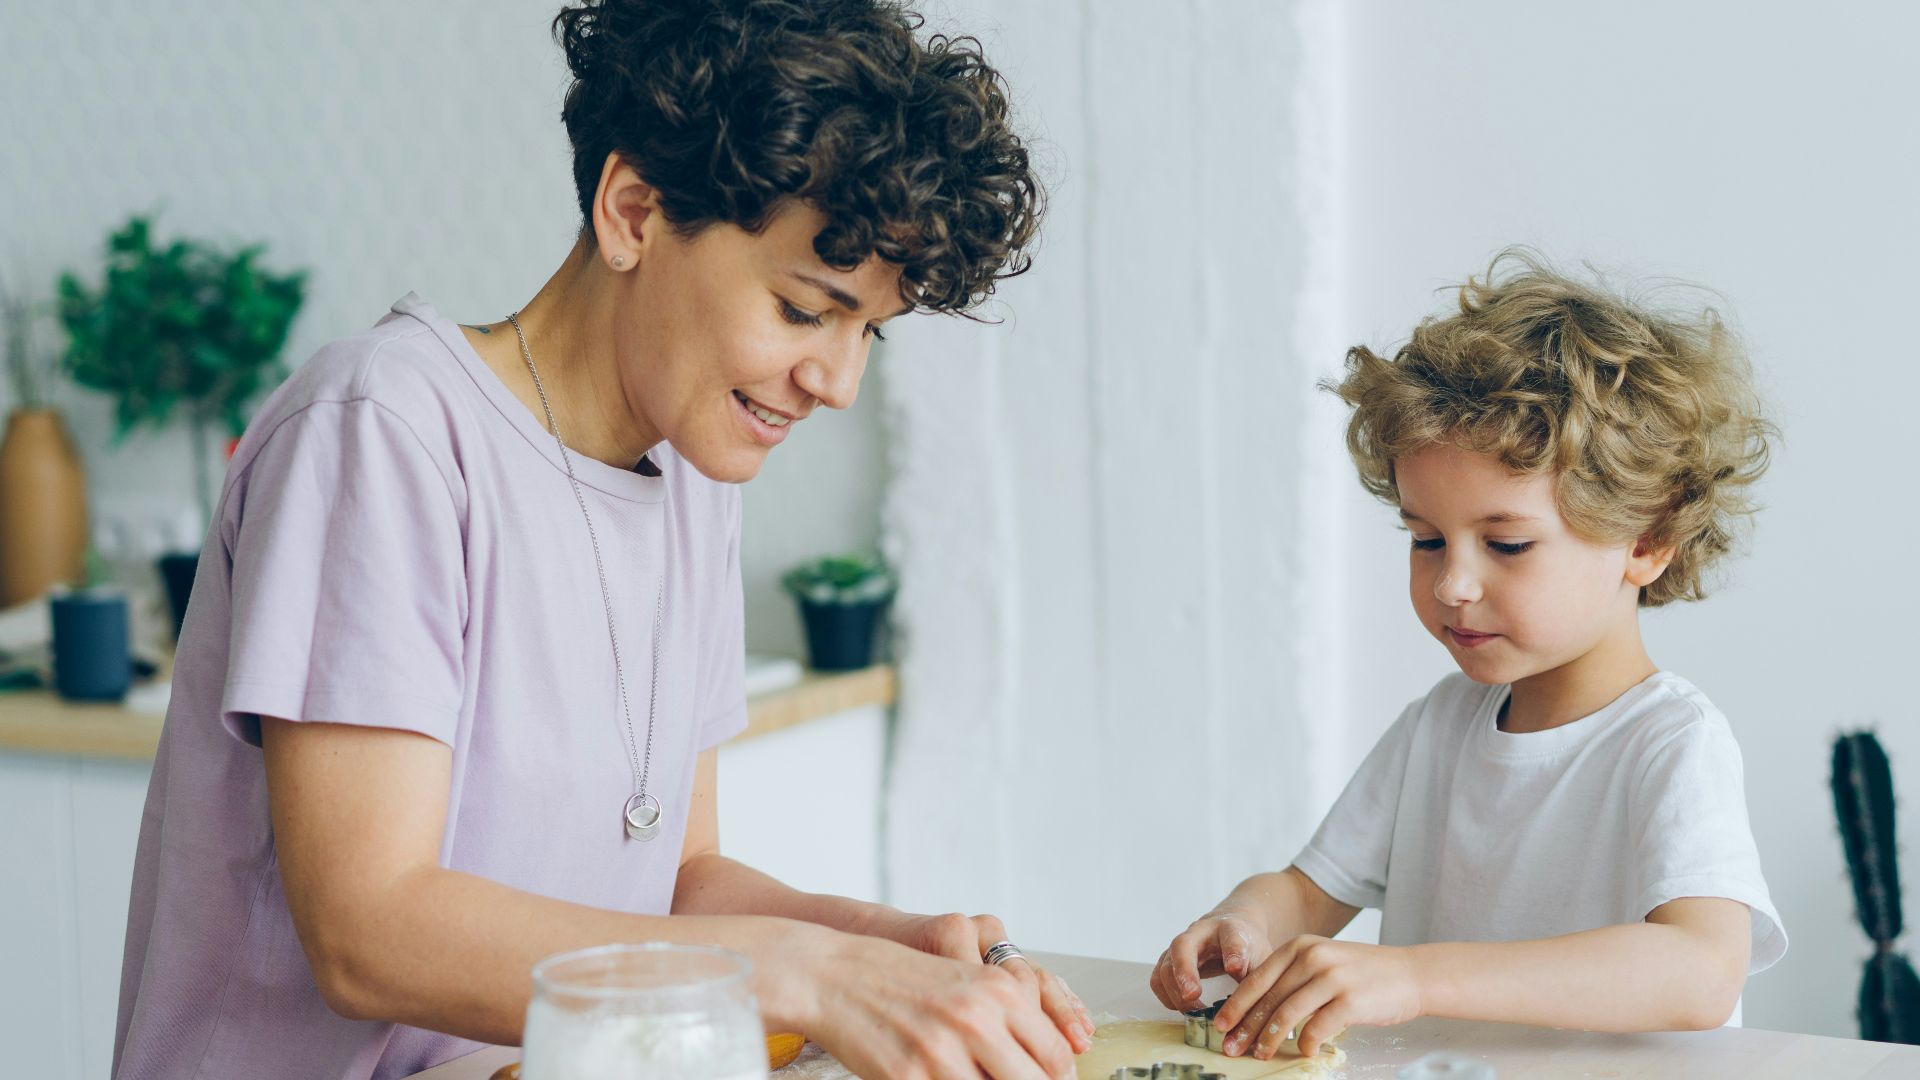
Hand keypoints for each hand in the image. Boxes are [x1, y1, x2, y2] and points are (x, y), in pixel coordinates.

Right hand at [795, 929, 1078, 1079]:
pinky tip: (937, 1079)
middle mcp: (976, 1019)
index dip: (1056, 1079)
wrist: (833, 974)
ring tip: (966, 1074)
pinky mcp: (909, 1078)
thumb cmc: (899, 979)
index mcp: (998, 991)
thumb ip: (1005, 1019)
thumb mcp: (964, 981)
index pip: (1054, 1056)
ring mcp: (942, 1052)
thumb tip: (1048, 1066)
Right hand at [1150, 907, 1274, 1010]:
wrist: (1231, 929)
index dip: (1233, 953)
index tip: (1235, 968)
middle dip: (1185, 971)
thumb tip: (1248, 1007)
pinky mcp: (1169, 960)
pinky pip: (1158, 979)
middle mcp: (1199, 933)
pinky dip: (1166, 996)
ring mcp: (1180, 946)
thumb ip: (1255, 977)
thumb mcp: (1260, 957)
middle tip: (1192, 995)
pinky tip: (1183, 1008)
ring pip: (1166, 965)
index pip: (1231, 938)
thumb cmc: (1246, 945)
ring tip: (1195, 1011)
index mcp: (1229, 929)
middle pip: (1183, 946)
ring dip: (1175, 991)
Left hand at [1213, 936, 1423, 1059]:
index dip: (1237, 1005)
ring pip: (1287, 1014)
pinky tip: (1301, 1052)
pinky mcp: (1350, 1000)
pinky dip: (1305, 1043)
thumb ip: (1293, 977)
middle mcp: (1312, 958)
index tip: (1221, 1025)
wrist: (1410, 974)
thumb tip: (1259, 1010)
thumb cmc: (1363, 973)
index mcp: (1300, 947)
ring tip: (1260, 1055)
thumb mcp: (1323, 961)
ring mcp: (1331, 978)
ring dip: (1269, 1039)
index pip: (1257, 979)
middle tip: (1231, 1047)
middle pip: (1268, 998)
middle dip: (1246, 1027)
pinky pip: (1316, 1028)